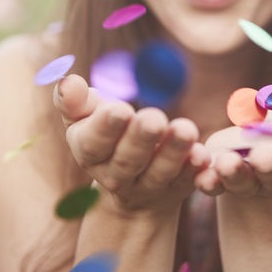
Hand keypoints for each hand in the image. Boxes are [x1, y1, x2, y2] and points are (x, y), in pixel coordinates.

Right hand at [54, 74, 209, 214]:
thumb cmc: (106, 132)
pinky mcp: (176, 189)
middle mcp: (116, 175)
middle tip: (154, 118)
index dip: (106, 128)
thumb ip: (76, 101)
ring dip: (173, 152)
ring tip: (186, 129)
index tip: (121, 110)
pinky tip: (203, 155)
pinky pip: (187, 181)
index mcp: (89, 153)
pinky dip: (195, 170)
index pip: (94, 143)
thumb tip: (67, 82)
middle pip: (128, 160)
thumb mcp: (86, 117)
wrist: (129, 182)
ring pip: (160, 172)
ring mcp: (147, 187)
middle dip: (141, 139)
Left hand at [195, 97, 271, 197]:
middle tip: (265, 156)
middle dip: (271, 165)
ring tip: (228, 163)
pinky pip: (215, 183)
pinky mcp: (222, 178)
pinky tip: (202, 176)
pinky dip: (209, 181)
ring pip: (245, 181)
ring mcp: (252, 180)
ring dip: (236, 174)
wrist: (261, 132)